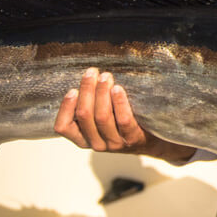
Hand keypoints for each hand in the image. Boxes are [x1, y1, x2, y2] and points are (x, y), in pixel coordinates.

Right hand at [54, 68, 195, 162]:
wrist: (152, 141)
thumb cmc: (122, 124)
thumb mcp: (102, 121)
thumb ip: (91, 107)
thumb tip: (86, 78)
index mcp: (83, 139)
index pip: (63, 127)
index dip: (65, 108)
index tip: (73, 89)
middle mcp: (96, 144)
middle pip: (85, 115)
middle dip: (87, 90)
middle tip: (92, 72)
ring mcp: (115, 143)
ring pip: (102, 117)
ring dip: (102, 92)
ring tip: (106, 76)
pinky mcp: (132, 138)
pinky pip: (123, 119)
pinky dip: (119, 102)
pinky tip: (117, 89)